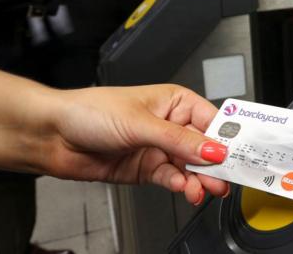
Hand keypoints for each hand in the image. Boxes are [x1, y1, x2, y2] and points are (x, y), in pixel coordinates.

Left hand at [0, 70, 228, 204]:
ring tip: (205, 189)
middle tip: (226, 178)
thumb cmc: (90, 112)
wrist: (54, 136)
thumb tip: (213, 150)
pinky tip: (183, 188)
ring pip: (190, 167)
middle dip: (215, 164)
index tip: (239, 155)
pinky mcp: (148, 168)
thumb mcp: (141, 123)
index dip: (226, 138)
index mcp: (174, 103)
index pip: (211, 121)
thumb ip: (179, 140)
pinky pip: (172, 178)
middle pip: (204, 148)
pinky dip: (179, 185)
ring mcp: (159, 148)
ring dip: (199, 179)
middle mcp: (170, 125)